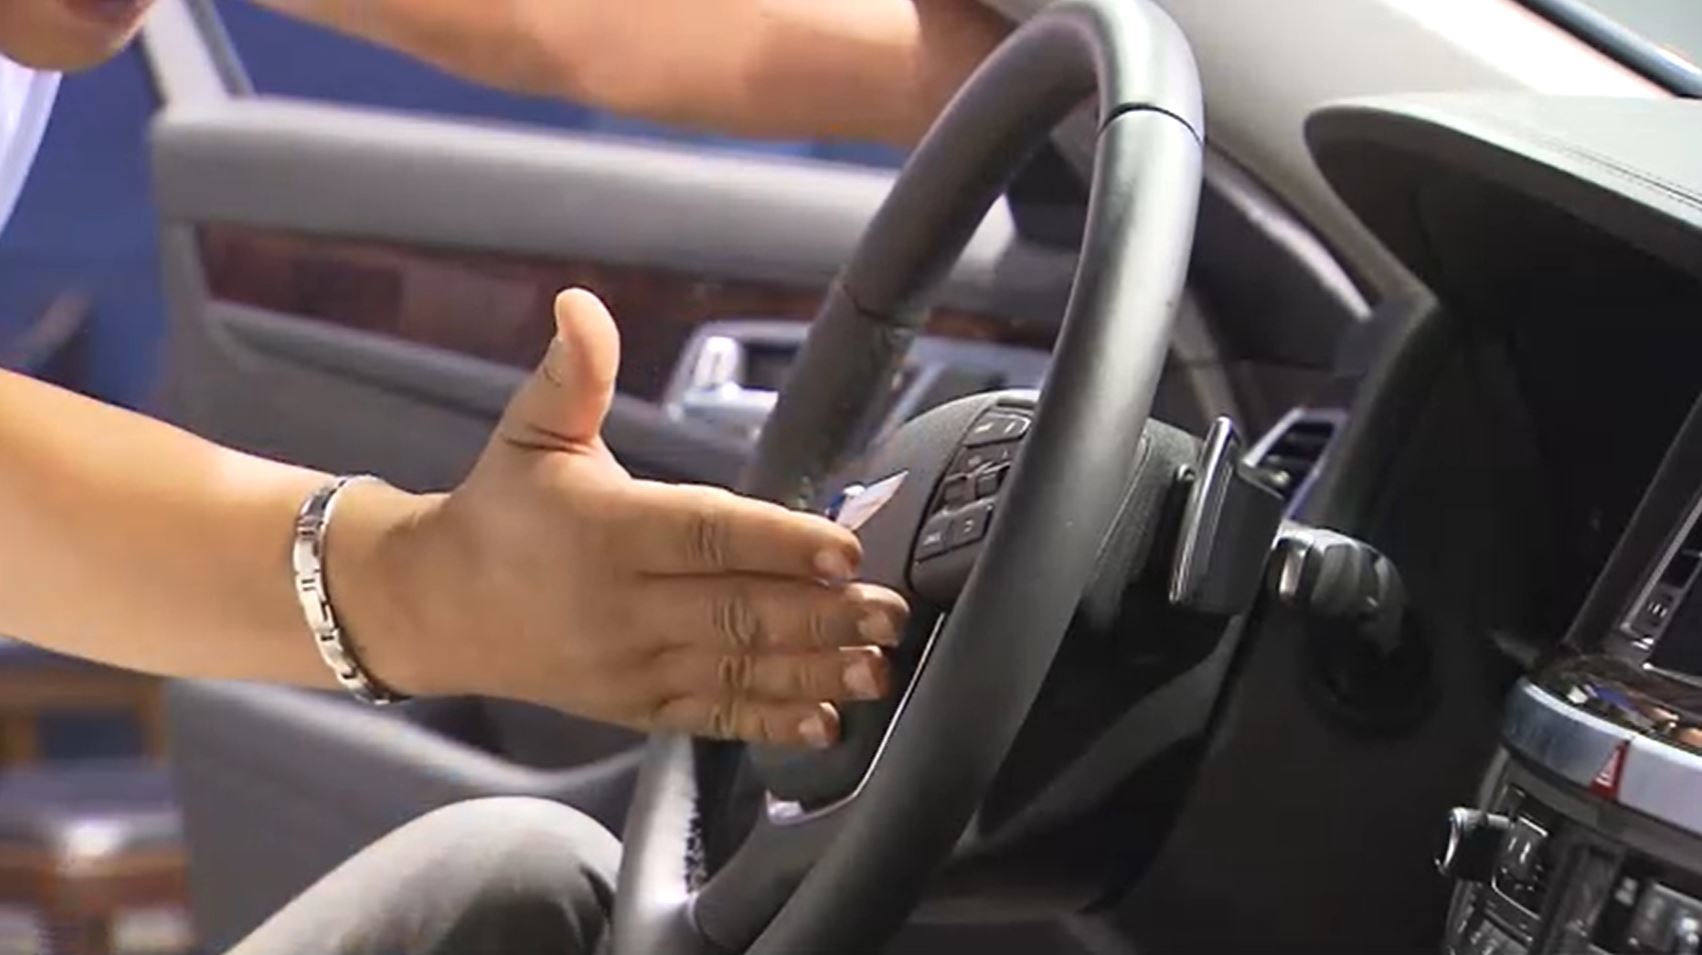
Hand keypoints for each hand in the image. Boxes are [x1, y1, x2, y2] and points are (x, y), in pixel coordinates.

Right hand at [347, 290, 906, 746]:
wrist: (437, 607)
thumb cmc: (499, 509)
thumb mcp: (530, 431)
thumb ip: (574, 372)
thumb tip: (582, 305)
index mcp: (607, 529)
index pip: (707, 534)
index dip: (780, 541)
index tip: (843, 548)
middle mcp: (620, 604)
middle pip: (737, 609)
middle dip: (822, 614)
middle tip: (891, 608)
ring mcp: (630, 665)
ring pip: (735, 669)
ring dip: (815, 670)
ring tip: (877, 664)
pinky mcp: (635, 706)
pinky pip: (712, 715)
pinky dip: (771, 723)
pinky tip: (825, 721)